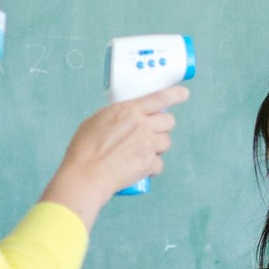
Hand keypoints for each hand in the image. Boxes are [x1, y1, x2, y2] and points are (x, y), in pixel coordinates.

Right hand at [40, 85, 189, 228]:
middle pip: (168, 121)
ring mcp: (147, 144)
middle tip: (151, 132)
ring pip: (166, 142)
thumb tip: (124, 118)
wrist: (87, 174)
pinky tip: (140, 169)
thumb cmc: (85, 149)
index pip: (159, 97)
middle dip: (162, 126)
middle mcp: (142, 125)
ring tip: (141, 153)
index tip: (183, 93)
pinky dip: (152, 167)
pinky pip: (159, 163)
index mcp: (128, 110)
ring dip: (157, 147)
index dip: (175, 94)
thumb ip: (116, 116)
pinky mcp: (149, 163)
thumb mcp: (96, 120)